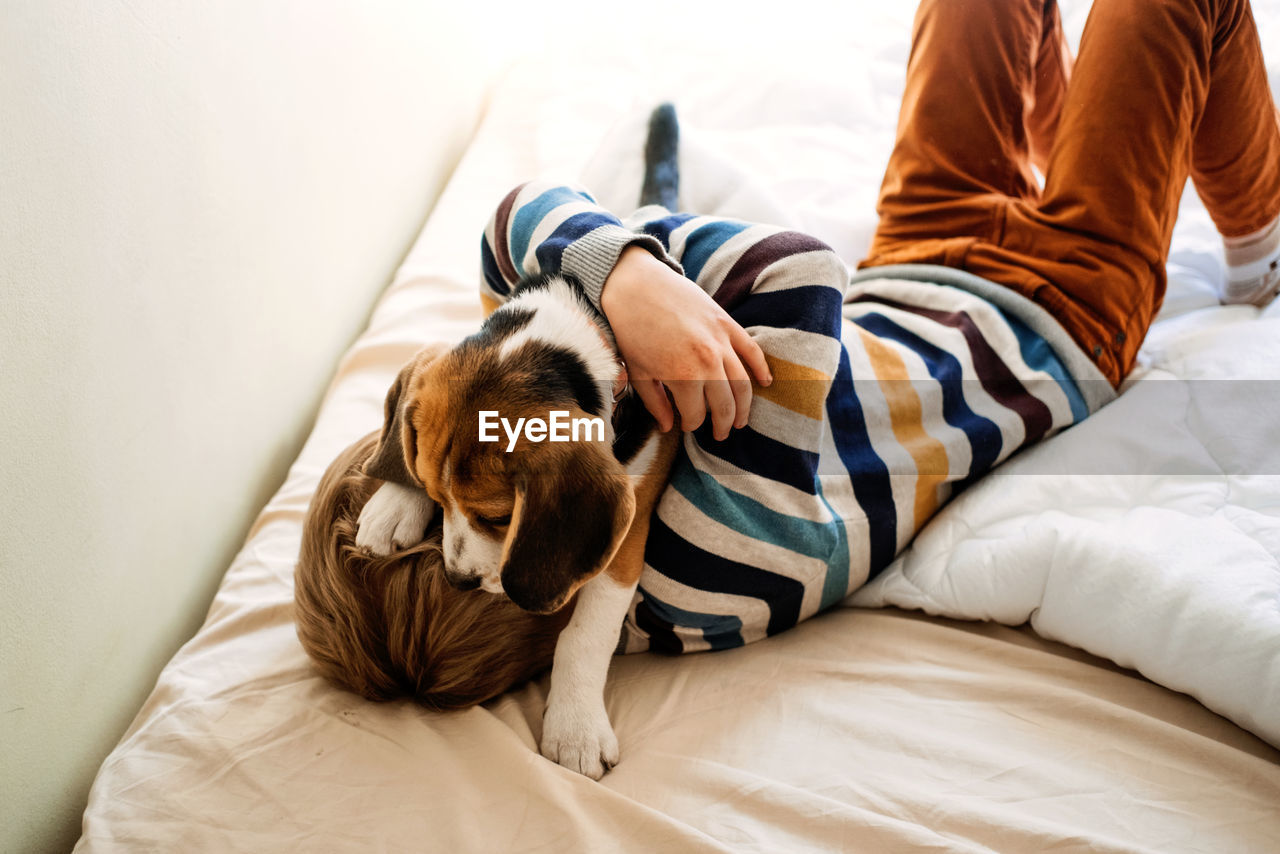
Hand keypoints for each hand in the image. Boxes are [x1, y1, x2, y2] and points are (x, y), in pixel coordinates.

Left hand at [600, 245, 771, 438]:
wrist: (634, 284)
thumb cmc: (630, 330)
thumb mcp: (638, 372)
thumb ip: (656, 403)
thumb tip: (668, 427)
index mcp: (683, 377)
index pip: (696, 415)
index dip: (692, 425)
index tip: (686, 426)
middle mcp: (708, 362)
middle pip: (724, 405)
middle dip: (722, 424)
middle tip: (720, 434)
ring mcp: (721, 342)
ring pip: (742, 384)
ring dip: (743, 406)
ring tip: (739, 420)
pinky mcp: (727, 323)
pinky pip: (751, 350)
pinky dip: (761, 368)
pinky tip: (765, 382)